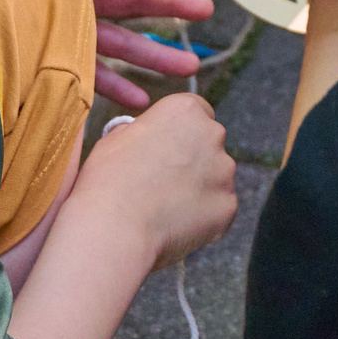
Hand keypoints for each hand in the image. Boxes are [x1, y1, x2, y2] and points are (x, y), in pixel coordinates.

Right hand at [75, 93, 238, 269]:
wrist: (116, 228)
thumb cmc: (109, 180)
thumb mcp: (116, 138)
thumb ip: (140, 131)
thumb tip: (144, 137)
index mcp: (186, 110)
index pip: (196, 113)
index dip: (181, 132)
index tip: (167, 149)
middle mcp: (213, 134)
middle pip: (209, 144)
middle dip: (193, 160)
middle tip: (164, 182)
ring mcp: (224, 171)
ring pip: (216, 177)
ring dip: (199, 188)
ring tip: (166, 208)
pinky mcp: (228, 205)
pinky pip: (219, 208)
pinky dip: (203, 217)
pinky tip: (176, 225)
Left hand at [79, 0, 216, 107]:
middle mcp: (74, 1)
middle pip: (130, 3)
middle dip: (170, 8)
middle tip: (208, 9)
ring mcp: (69, 32)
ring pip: (120, 43)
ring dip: (154, 56)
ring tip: (191, 66)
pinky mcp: (60, 62)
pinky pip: (94, 74)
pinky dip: (116, 87)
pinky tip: (141, 99)